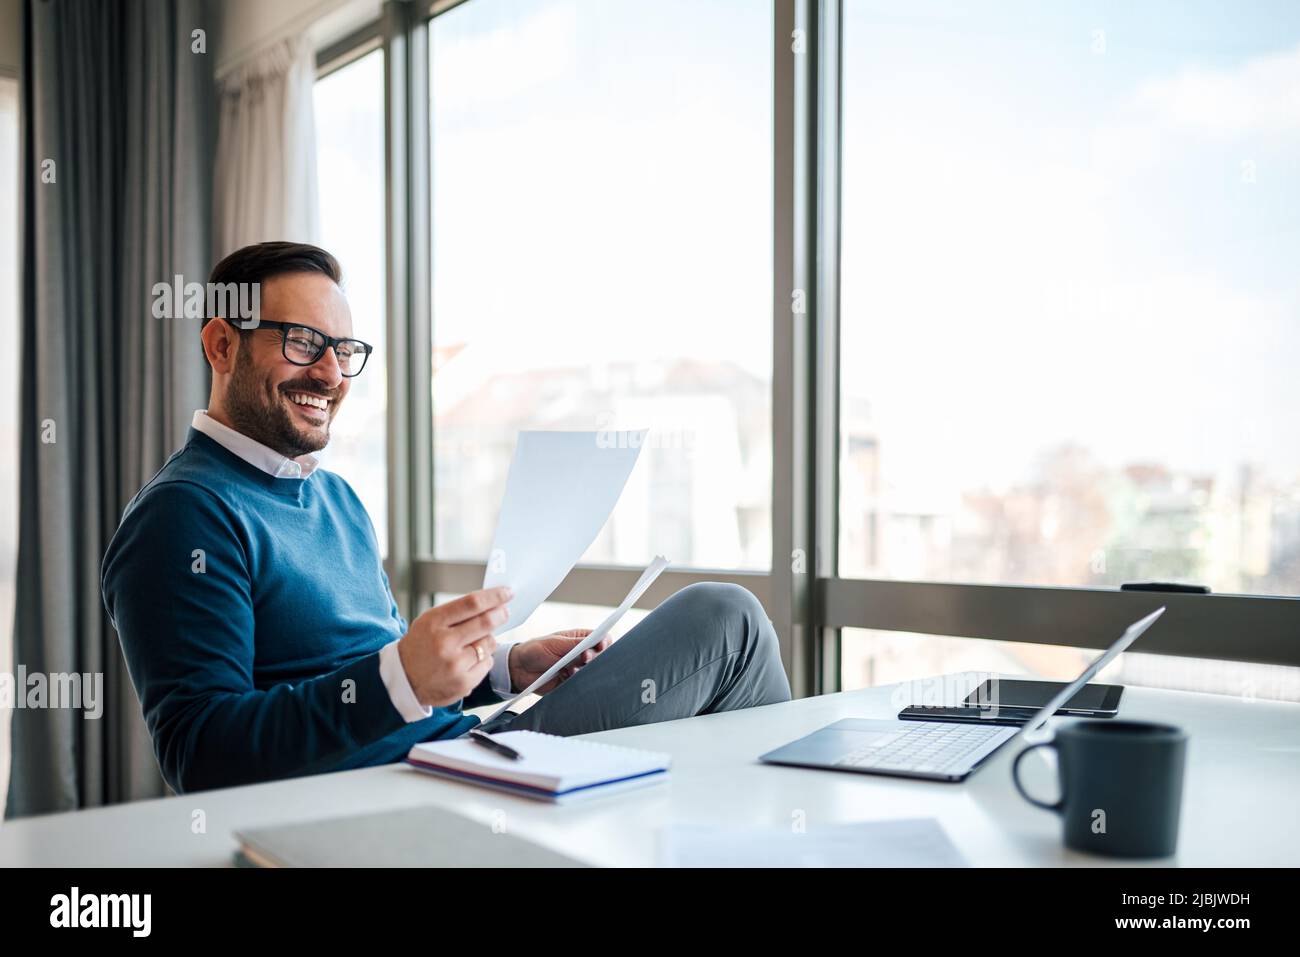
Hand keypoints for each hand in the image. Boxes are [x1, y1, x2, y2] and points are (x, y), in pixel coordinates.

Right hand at [397, 587, 511, 706]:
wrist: (404, 680)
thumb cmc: (420, 646)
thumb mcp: (429, 621)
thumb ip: (457, 612)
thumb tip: (491, 602)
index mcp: (434, 622)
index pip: (472, 603)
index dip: (494, 596)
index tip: (507, 592)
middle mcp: (444, 643)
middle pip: (486, 622)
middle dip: (501, 614)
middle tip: (505, 611)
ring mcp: (455, 665)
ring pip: (489, 643)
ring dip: (488, 638)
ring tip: (474, 642)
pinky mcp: (464, 682)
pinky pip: (487, 663)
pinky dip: (484, 658)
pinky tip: (469, 660)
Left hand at [507, 629, 610, 694]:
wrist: (518, 669)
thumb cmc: (535, 650)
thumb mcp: (555, 643)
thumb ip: (576, 644)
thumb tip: (595, 641)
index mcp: (579, 639)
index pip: (600, 639)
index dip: (604, 642)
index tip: (601, 646)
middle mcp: (580, 654)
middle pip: (600, 656)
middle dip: (595, 657)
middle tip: (585, 658)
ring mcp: (576, 669)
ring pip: (591, 671)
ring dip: (584, 670)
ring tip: (571, 669)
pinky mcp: (570, 682)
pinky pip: (580, 684)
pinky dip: (576, 681)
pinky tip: (565, 677)